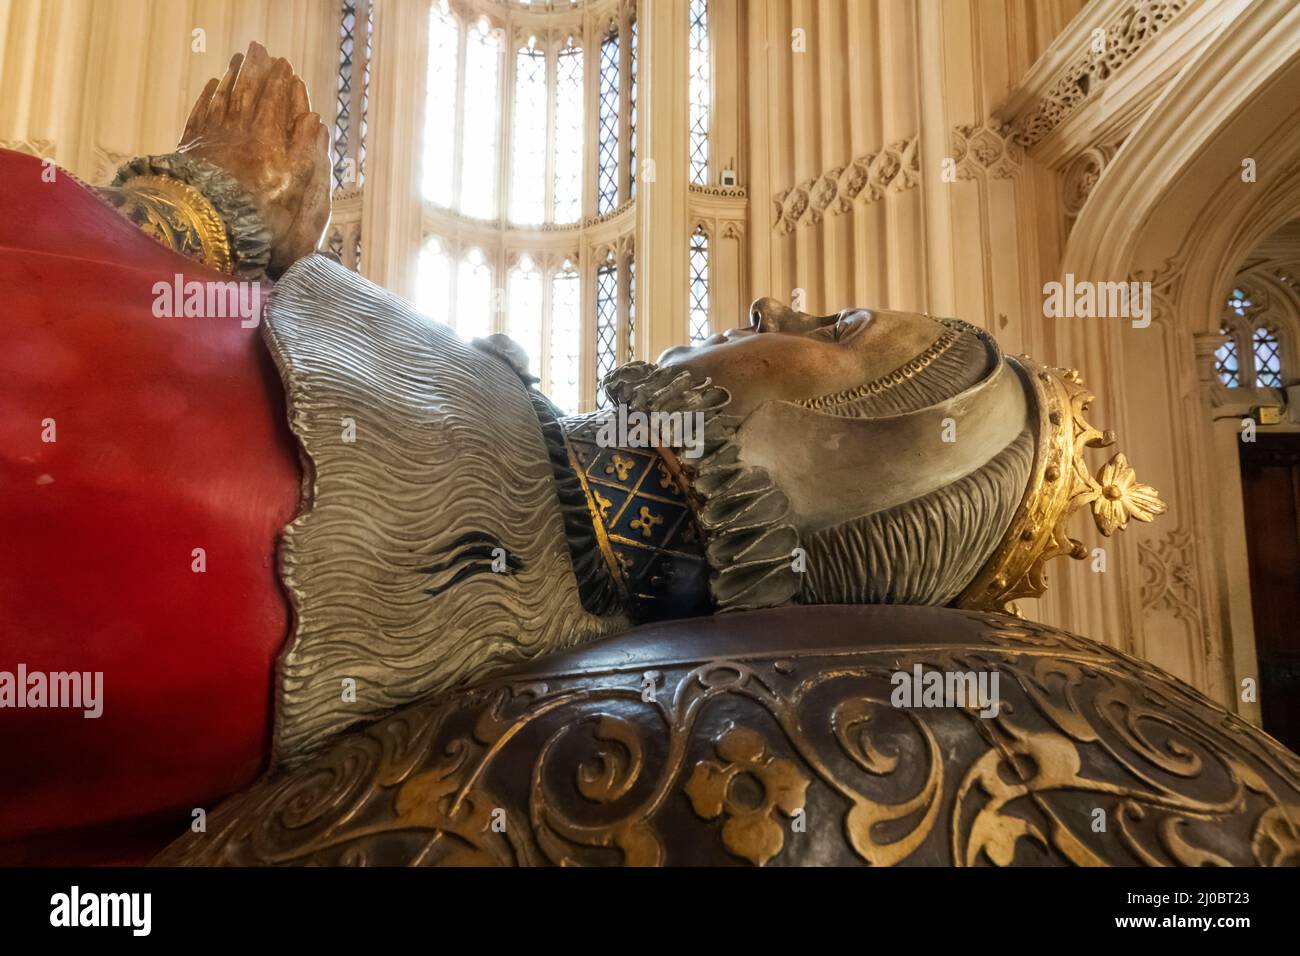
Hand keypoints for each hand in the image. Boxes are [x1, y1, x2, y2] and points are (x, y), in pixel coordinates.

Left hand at [178, 42, 330, 276]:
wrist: (208, 219)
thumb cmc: (258, 208)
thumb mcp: (296, 183)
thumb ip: (305, 148)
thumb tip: (315, 120)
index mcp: (267, 134)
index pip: (275, 98)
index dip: (281, 80)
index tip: (285, 65)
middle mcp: (239, 127)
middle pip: (247, 90)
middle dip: (254, 69)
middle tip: (258, 50)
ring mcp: (212, 134)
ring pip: (223, 96)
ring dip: (231, 76)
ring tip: (236, 61)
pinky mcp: (192, 146)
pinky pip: (201, 111)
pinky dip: (208, 96)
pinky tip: (212, 86)